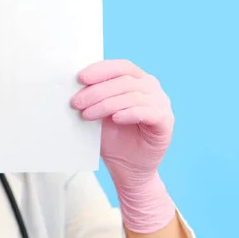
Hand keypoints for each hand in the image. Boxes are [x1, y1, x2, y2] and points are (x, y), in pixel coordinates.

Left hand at [71, 59, 175, 232]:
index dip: (101, 70)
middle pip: (125, 81)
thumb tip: (73, 86)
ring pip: (134, 96)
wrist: (129, 170)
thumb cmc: (115, 140)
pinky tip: (115, 118)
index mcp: (138, 81)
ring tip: (87, 114)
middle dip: (97, 91)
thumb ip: (94, 99)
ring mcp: (161, 104)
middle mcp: (152, 88)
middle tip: (76, 102)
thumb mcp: (100, 115)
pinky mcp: (165, 122)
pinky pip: (147, 112)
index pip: (122, 67)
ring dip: (107, 103)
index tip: (80, 78)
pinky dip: (129, 113)